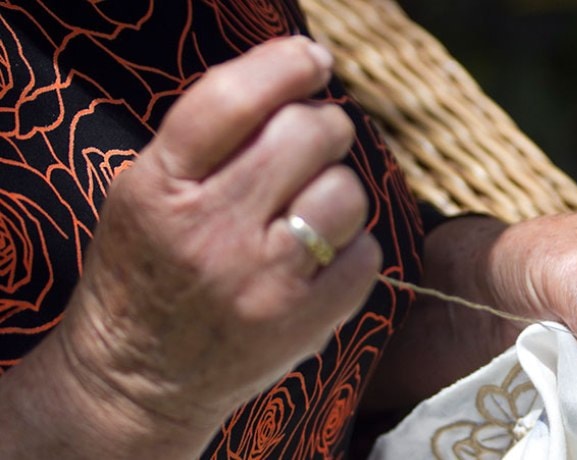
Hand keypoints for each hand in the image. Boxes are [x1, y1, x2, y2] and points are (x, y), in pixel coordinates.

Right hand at [57, 36, 380, 434]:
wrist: (139, 378)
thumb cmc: (145, 272)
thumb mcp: (145, 192)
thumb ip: (208, 139)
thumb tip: (295, 82)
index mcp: (160, 187)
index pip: (233, 100)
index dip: (285, 65)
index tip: (312, 59)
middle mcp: (212, 232)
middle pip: (310, 134)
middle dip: (322, 126)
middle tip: (311, 144)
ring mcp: (263, 281)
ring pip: (347, 192)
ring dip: (338, 191)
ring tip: (309, 211)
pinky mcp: (303, 323)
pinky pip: (366, 253)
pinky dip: (352, 248)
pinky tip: (319, 259)